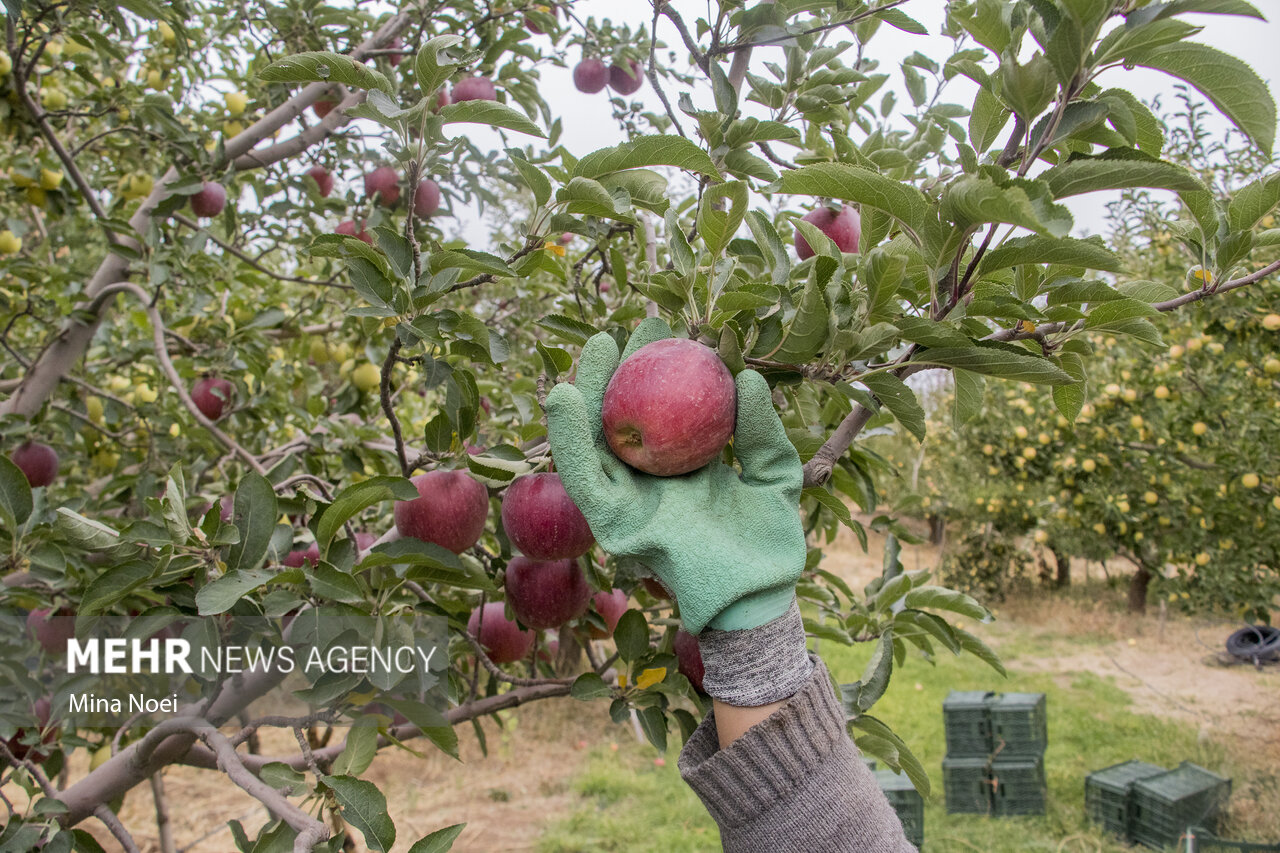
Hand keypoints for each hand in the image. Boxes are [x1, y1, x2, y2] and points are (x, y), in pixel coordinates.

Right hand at [545, 318, 805, 634]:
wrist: (757, 594)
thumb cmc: (769, 542)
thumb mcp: (775, 474)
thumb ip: (762, 431)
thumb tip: (749, 379)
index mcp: (681, 468)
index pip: (662, 412)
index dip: (659, 372)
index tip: (669, 332)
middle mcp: (648, 481)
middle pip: (624, 418)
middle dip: (625, 372)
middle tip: (636, 330)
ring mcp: (625, 501)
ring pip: (594, 440)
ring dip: (588, 392)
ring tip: (598, 347)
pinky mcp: (610, 523)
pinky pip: (582, 475)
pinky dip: (568, 436)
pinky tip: (566, 395)